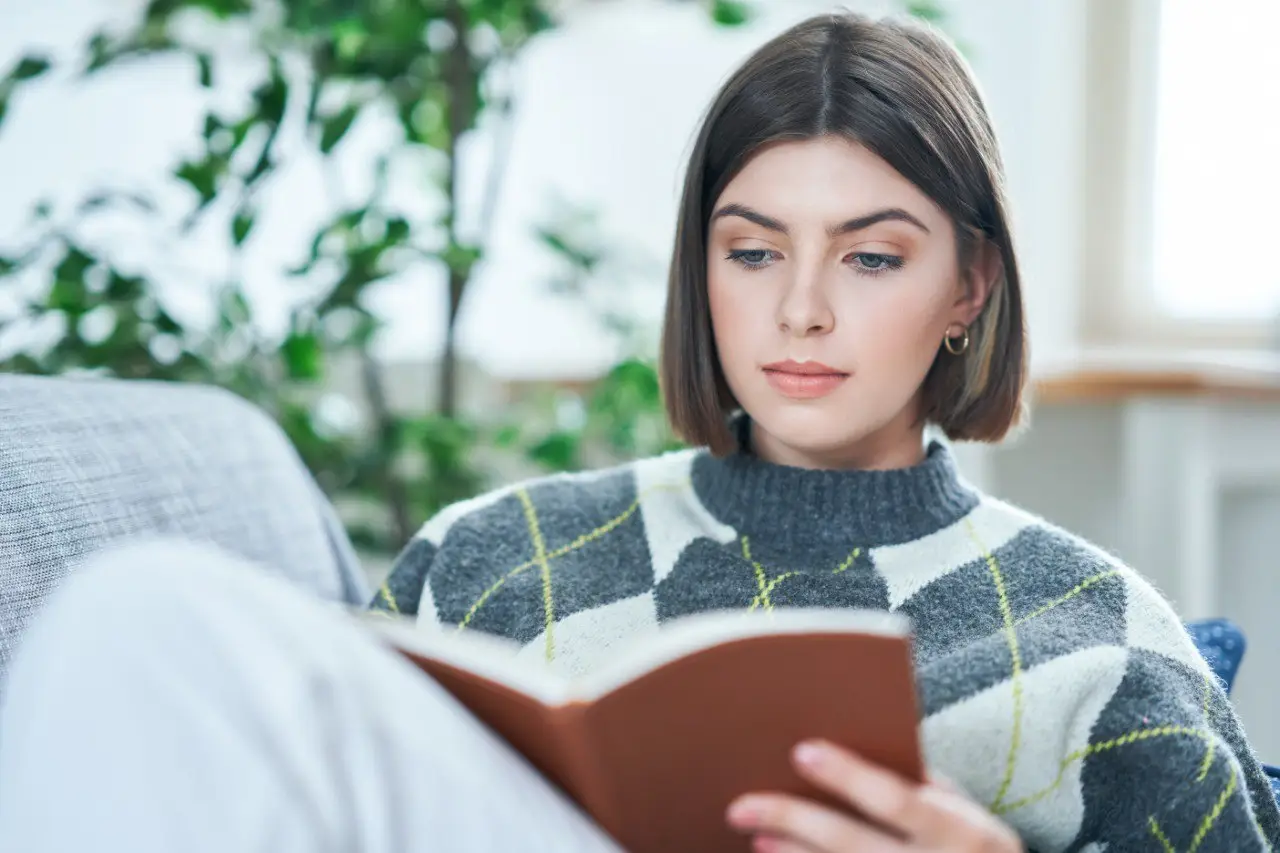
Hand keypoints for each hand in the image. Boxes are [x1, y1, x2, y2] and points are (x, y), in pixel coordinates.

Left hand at [725, 740, 1021, 851]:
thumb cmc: (975, 848)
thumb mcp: (967, 814)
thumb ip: (922, 786)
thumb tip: (857, 748)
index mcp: (963, 833)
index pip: (896, 799)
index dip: (848, 776)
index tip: (800, 750)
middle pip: (852, 845)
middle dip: (794, 821)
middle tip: (741, 805)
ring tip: (756, 834)